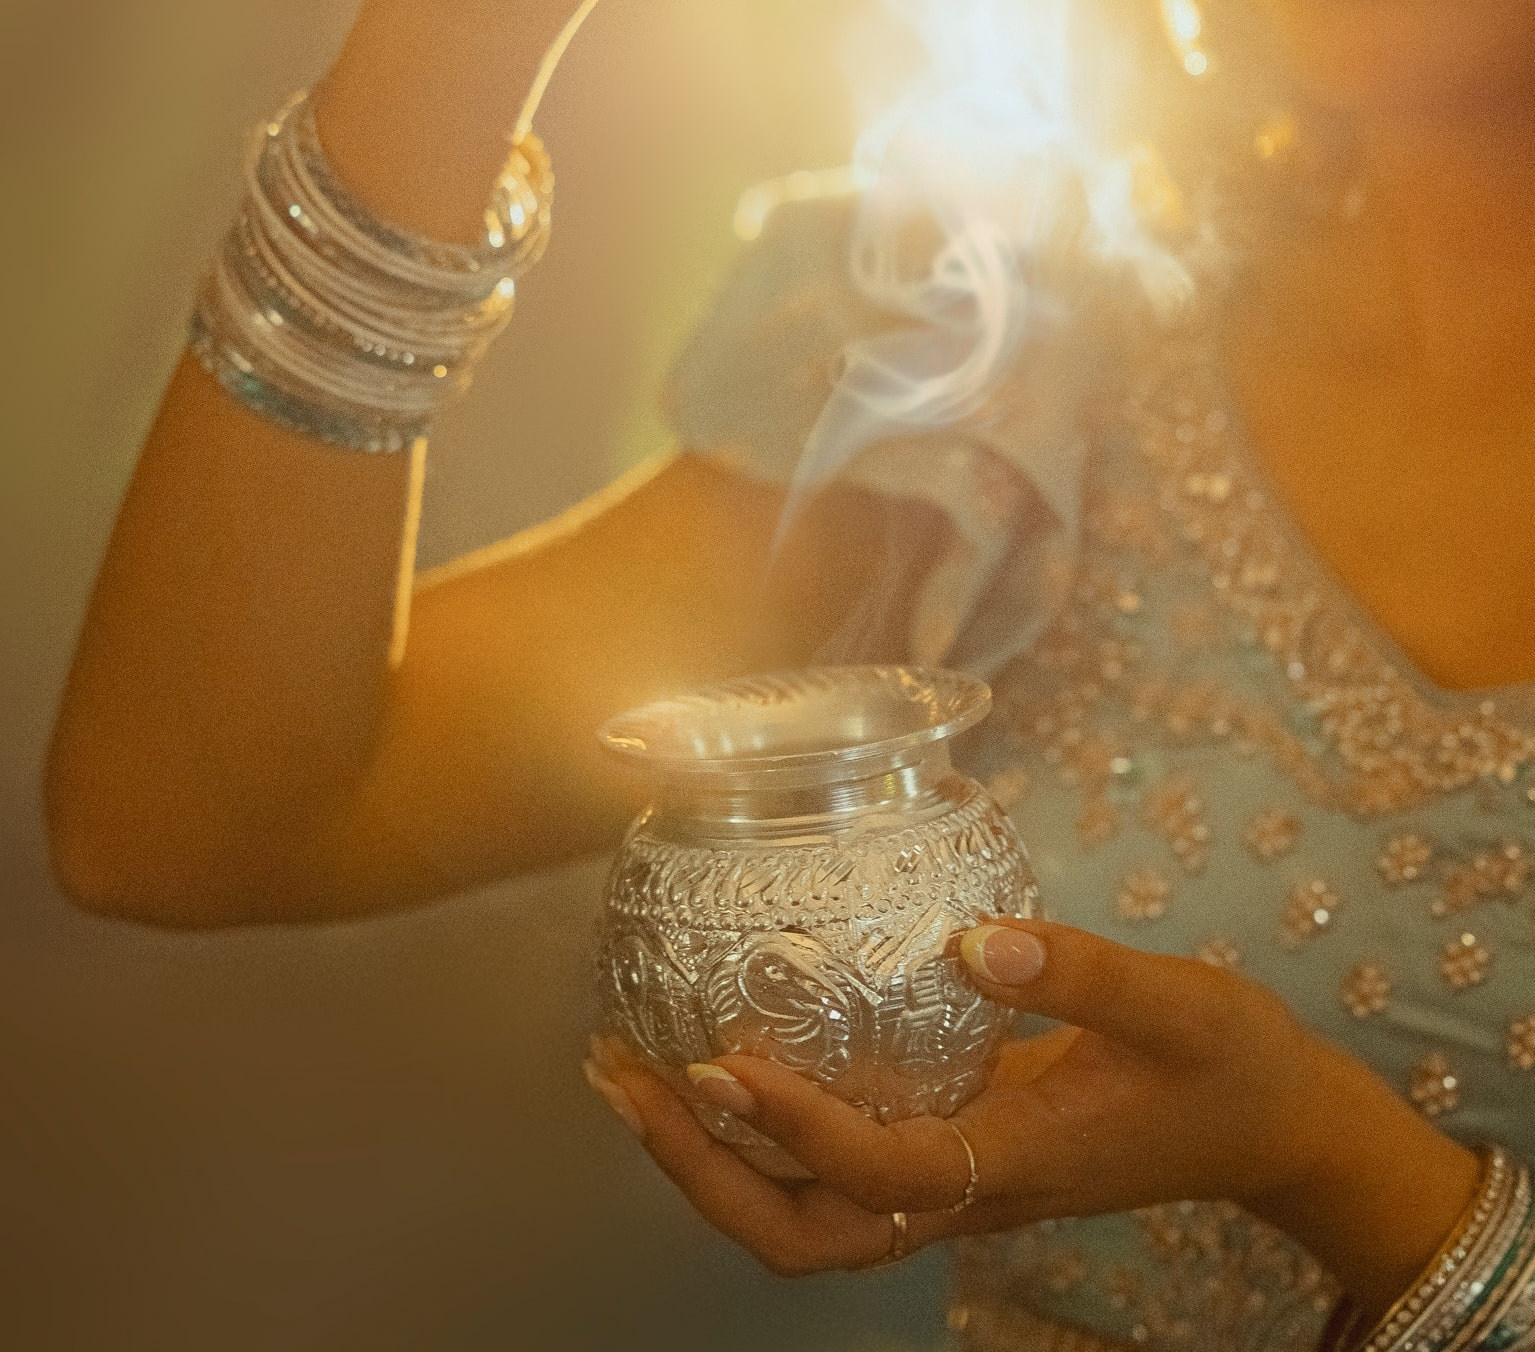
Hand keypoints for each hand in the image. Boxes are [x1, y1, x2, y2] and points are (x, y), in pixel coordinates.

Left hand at [586, 918, 1478, 1308]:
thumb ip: (1086, 973)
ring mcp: (957, 1182)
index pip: (883, 1170)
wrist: (1272, 1128)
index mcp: (1019, 1158)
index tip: (724, 1060)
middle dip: (704, 1172)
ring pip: (808, 1221)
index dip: (797, 1128)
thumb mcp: (1180, 1003)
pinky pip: (834, 1175)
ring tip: (635, 1079)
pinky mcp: (955, 1152)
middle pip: (807, 1236)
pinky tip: (726, 1063)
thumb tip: (981, 941)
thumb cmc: (1230, 1065)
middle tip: (623, 1080)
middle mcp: (970, 1189)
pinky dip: (761, 1137)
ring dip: (713, 1162)